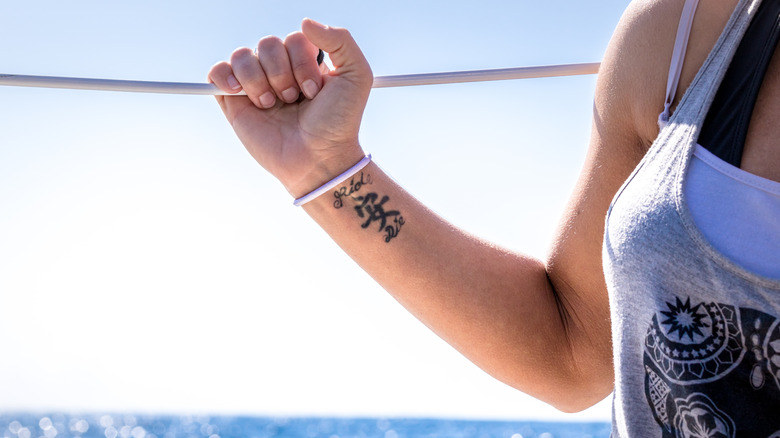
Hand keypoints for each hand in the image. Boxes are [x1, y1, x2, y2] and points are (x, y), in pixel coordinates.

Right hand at [208, 19, 372, 197]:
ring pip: (242, 56)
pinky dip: (224, 76)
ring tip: (272, 106)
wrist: (319, 160)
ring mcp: (256, 85)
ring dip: (260, 81)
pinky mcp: (234, 102)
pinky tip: (240, 92)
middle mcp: (279, 69)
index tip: (315, 91)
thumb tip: (304, 21)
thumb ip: (341, 40)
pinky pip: (217, 71)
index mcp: (305, 61)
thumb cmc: (339, 123)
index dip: (302, 62)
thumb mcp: (357, 76)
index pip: (293, 38)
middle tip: (295, 101)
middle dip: (282, 74)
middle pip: (267, 44)